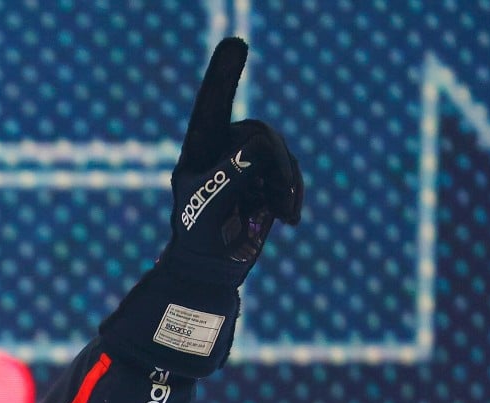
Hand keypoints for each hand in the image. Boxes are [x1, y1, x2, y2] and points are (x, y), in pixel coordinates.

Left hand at [99, 38, 304, 377]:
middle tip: (279, 203)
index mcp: (198, 149)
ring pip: (279, 154)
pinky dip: (292, 193)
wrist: (210, 272)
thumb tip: (257, 147)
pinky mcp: (265, 180)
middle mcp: (221, 150)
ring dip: (285, 183)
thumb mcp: (207, 206)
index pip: (212, 105)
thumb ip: (229, 172)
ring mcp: (244, 164)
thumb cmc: (198, 241)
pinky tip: (289, 220)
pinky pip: (289, 173)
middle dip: (274, 163)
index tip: (236, 43)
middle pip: (260, 134)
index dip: (224, 76)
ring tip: (280, 216)